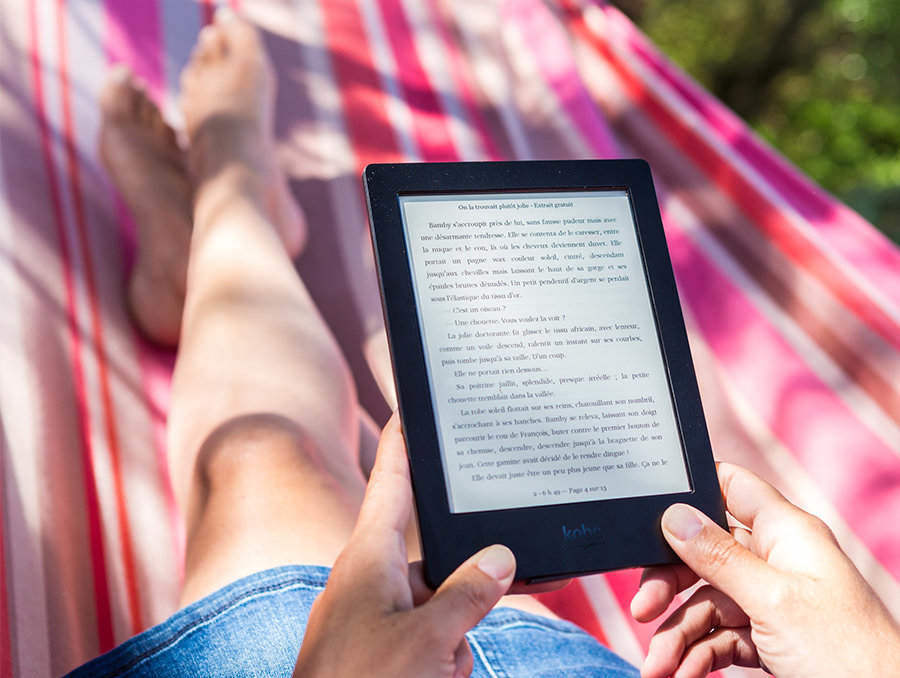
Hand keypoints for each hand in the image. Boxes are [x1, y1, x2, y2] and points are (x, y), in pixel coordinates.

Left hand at [294, 414, 563, 677]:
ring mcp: (380, 620)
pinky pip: (436, 641)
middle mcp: (373, 581)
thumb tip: (499, 557)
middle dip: (465, 587)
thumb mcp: (426, 641)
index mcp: (369, 559)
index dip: (405, 443)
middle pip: (439, 557)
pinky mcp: (388, 652)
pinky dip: (445, 661)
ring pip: (446, 608)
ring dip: (455, 641)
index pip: (392, 482)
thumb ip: (467, 595)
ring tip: (434, 671)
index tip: (414, 406)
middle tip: (485, 601)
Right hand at [630, 463, 899, 677]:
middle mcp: (777, 560)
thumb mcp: (772, 600)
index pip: (732, 487)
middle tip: (643, 609)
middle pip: (704, 553)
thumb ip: (719, 555)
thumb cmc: (846, 654)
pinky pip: (719, 636)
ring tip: (658, 667)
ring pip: (706, 602)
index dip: (692, 489)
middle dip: (669, 584)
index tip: (648, 507)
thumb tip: (675, 514)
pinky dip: (697, 655)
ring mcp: (772, 600)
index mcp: (786, 532)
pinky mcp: (770, 637)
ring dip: (677, 634)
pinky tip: (682, 674)